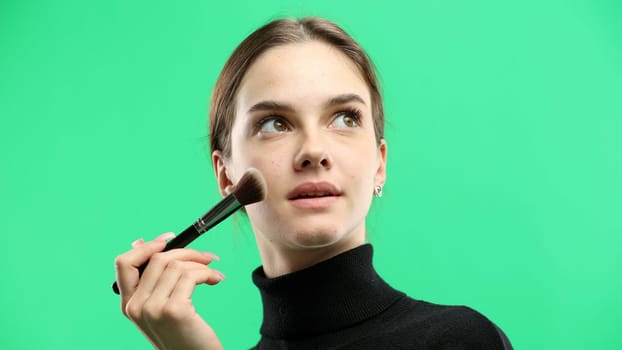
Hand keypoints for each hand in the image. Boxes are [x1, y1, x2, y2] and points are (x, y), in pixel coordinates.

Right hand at [114, 232, 224, 349]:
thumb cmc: (182, 332)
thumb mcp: (160, 305)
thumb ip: (151, 279)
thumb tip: (141, 242)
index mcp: (129, 304)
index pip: (123, 263)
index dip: (147, 246)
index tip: (169, 239)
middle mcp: (136, 307)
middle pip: (157, 259)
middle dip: (186, 252)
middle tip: (206, 257)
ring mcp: (153, 309)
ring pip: (176, 265)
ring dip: (201, 264)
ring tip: (212, 273)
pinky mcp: (174, 311)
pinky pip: (191, 276)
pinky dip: (208, 273)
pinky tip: (216, 279)